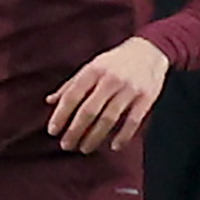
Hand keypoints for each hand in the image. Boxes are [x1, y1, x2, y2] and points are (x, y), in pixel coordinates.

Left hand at [46, 36, 169, 152]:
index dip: (61, 115)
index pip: (73, 96)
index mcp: (94, 70)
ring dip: (95, 137)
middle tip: (66, 145)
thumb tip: (50, 101)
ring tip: (85, 148)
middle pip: (89, 110)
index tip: (53, 131)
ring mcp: (130, 89)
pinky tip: (114, 146)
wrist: (150, 50)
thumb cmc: (116, 61)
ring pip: (109, 118)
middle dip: (75, 131)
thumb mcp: (92, 66)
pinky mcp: (146, 97)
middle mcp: (111, 79)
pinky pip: (133, 121)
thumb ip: (72, 84)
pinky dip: (123, 136)